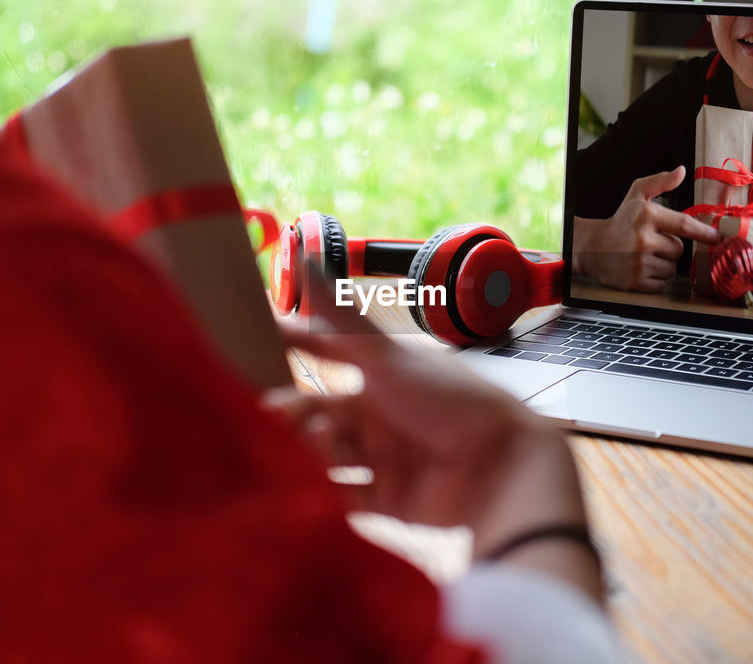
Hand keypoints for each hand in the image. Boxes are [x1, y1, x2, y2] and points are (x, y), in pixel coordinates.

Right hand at [271, 267, 585, 539]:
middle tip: (269, 413)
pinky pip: (345, 498)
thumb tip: (302, 253)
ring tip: (312, 446)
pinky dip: (324, 494)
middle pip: (320, 410)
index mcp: (384, 373)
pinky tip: (305, 489)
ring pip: (326, 455)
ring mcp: (385, 457)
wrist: (502, 468)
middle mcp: (381, 413)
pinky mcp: (389, 500)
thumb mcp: (387, 355)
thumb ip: (340, 315)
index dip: (292, 344)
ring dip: (310, 451)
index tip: (251, 338)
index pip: (326, 350)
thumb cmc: (450, 401)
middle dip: (293, 412)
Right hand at [572, 165, 721, 291]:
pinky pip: (661, 284)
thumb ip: (659, 182)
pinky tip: (641, 268)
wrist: (591, 247)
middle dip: (671, 248)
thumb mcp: (636, 195)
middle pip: (679, 250)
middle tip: (652, 243)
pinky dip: (655, 279)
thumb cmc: (619, 221)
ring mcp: (639, 262)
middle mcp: (643, 239)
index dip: (704, 232)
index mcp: (647, 216)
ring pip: (671, 268)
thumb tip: (681, 171)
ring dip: (664, 264)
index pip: (685, 225)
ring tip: (645, 256)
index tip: (717, 238)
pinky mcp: (635, 282)